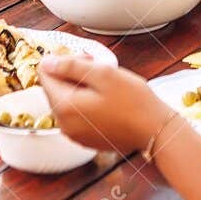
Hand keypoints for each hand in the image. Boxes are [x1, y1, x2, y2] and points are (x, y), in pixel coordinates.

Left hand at [40, 54, 176, 152]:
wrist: (155, 131)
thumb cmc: (134, 101)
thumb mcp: (103, 74)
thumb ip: (71, 66)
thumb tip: (47, 62)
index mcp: (65, 106)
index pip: (45, 75)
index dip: (64, 61)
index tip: (86, 60)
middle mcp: (64, 124)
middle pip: (55, 89)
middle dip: (72, 75)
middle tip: (100, 70)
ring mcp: (75, 134)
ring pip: (67, 102)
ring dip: (81, 89)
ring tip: (107, 86)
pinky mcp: (86, 139)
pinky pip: (78, 115)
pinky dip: (88, 105)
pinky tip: (108, 102)